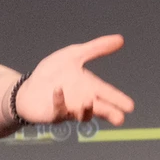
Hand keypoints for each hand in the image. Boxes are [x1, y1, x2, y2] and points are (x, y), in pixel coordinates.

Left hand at [15, 35, 134, 125]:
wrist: (28, 86)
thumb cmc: (53, 73)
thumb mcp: (75, 55)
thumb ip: (96, 48)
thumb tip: (121, 39)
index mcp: (90, 87)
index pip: (108, 94)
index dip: (118, 100)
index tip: (130, 106)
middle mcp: (82, 101)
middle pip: (100, 109)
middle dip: (109, 114)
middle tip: (120, 119)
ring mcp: (69, 109)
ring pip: (81, 114)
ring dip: (85, 110)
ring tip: (89, 103)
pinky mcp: (53, 114)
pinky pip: (58, 110)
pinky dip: (59, 101)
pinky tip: (58, 90)